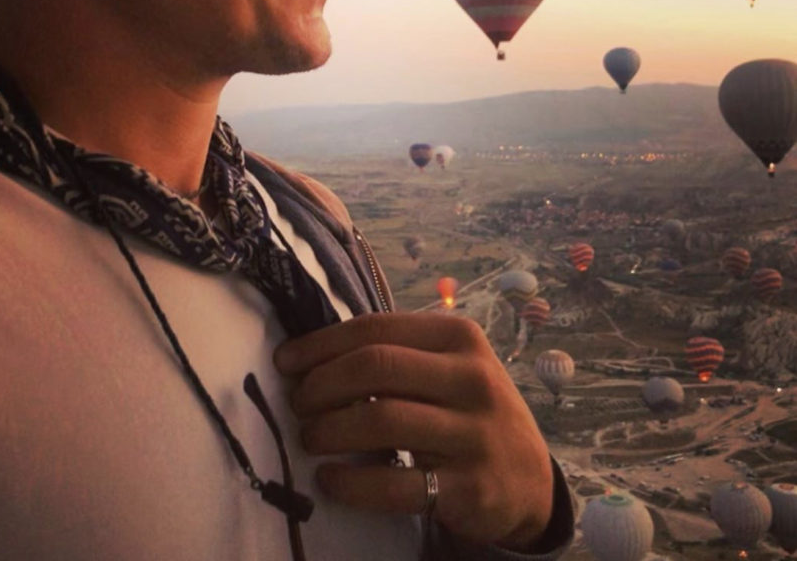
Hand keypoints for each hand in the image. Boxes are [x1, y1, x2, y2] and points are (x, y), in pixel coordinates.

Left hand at [274, 312, 552, 546]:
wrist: (529, 479)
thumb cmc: (468, 410)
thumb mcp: (448, 367)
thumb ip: (397, 354)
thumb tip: (310, 357)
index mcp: (459, 337)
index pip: (376, 328)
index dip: (322, 344)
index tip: (285, 362)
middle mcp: (471, 377)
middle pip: (375, 366)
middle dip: (322, 384)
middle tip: (297, 404)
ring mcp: (474, 432)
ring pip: (381, 419)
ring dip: (329, 429)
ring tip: (308, 438)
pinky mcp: (470, 487)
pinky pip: (396, 484)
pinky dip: (351, 483)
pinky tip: (329, 480)